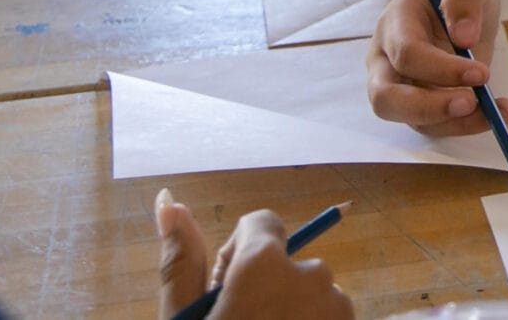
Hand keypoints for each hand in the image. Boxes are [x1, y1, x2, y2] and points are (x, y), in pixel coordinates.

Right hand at [155, 190, 352, 319]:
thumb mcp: (184, 317)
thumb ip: (182, 260)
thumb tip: (168, 199)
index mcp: (266, 264)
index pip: (261, 223)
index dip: (237, 256)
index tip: (222, 291)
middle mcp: (313, 275)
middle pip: (285, 261)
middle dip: (264, 286)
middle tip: (240, 319)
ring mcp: (339, 305)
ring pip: (309, 291)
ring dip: (288, 310)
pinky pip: (329, 313)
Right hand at [362, 0, 507, 133]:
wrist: (457, 8)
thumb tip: (465, 38)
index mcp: (394, 24)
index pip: (406, 53)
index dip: (440, 68)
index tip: (481, 73)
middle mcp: (386, 61)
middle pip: (387, 97)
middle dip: (429, 107)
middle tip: (472, 102)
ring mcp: (397, 87)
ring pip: (408, 120)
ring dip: (452, 122)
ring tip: (494, 113)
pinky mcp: (417, 106)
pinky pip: (433, 126)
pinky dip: (463, 125)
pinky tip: (495, 115)